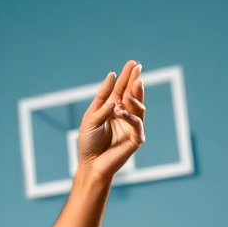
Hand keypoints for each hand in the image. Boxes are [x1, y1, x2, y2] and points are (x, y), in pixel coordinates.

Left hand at [77, 60, 145, 180]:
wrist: (90, 164)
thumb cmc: (88, 142)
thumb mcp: (91, 117)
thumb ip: (102, 100)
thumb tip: (112, 77)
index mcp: (113, 109)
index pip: (121, 90)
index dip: (127, 76)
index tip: (132, 63)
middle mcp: (124, 115)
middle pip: (132, 95)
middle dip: (135, 80)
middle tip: (137, 67)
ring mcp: (132, 126)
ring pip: (138, 107)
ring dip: (135, 96)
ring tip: (134, 83)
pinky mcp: (136, 139)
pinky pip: (136, 124)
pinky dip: (129, 116)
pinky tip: (120, 110)